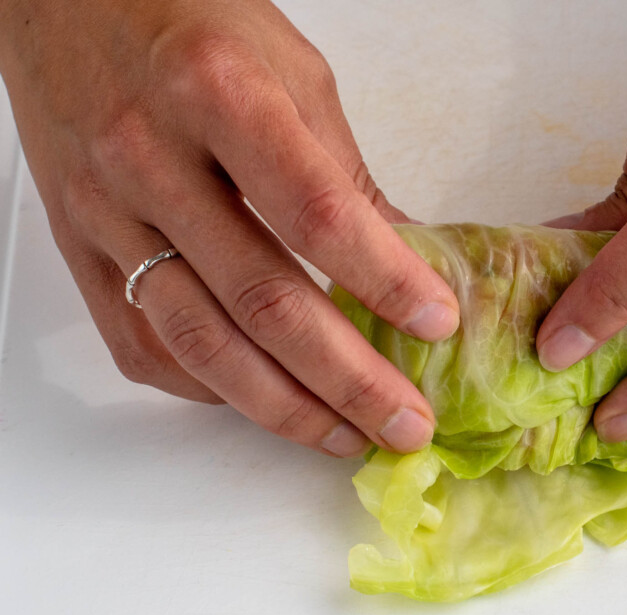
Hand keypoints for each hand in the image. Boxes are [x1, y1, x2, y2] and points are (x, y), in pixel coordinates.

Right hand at [0, 0, 459, 456]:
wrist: (66, 2)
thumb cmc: (189, 20)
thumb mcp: (293, 72)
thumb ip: (345, 174)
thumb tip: (405, 262)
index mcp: (218, 95)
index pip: (315, 212)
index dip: (383, 279)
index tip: (436, 324)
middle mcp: (150, 157)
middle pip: (262, 299)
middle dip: (347, 378)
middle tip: (405, 422)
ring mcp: (104, 213)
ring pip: (201, 342)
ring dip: (285, 407)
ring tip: (347, 436)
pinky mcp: (76, 251)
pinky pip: (144, 346)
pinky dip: (212, 389)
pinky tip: (265, 402)